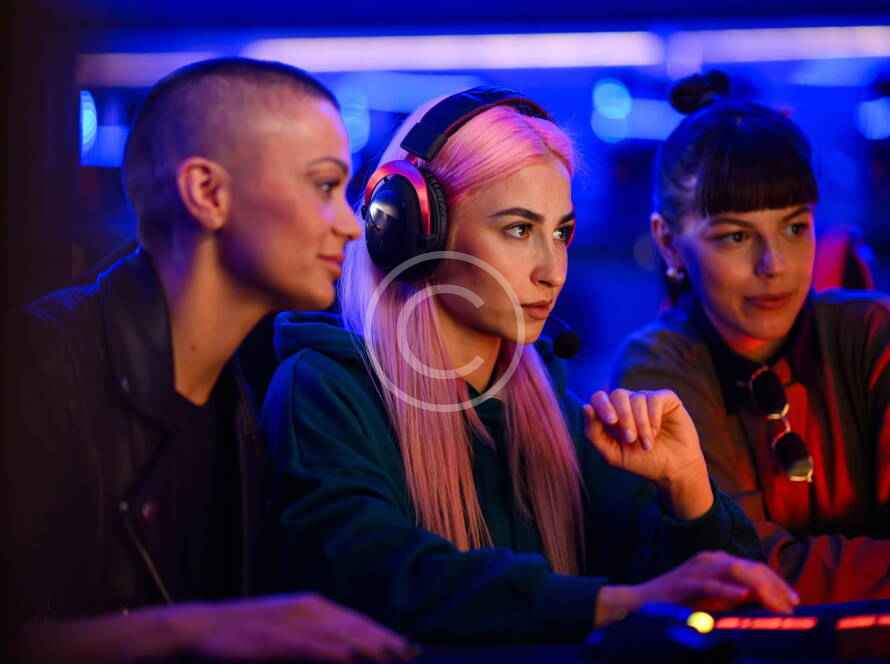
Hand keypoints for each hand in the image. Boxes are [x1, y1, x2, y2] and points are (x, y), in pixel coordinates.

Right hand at [179, 593, 417, 661]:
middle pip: (359, 628)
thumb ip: (311, 634)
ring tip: (397, 659)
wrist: (199, 628)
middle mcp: (309, 609)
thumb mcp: (282, 628)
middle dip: (388, 643)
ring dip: (374, 650)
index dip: (385, 634)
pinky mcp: (281, 639)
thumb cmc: (240, 635)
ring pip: (345, 638)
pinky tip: (355, 661)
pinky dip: (341, 656)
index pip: (358, 620)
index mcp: (311, 604)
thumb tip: (342, 649)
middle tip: (414, 655)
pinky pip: (318, 650)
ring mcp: (295, 623)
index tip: (410, 648)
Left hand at [584, 389, 711, 517]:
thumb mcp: (613, 453)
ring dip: (641, 424)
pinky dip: (654, 417)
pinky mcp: (666, 399)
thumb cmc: (641, 461)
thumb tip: (585, 407)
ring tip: (646, 444)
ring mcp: (646, 400)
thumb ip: (594, 433)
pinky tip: (657, 431)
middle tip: (630, 438)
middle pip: (618, 394)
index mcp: (612, 414)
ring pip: (637, 399)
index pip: (599, 398)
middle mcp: (628, 404)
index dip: (602, 405)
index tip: (611, 421)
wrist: (673, 470)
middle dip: (624, 417)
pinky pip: (654, 398)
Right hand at [596, 551, 799, 625]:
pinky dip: (726, 591)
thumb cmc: (678, 604)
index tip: (793, 601)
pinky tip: (741, 598)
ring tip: (776, 604)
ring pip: (735, 572)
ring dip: (760, 588)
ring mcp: (696, 570)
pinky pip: (709, 585)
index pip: (754, 567)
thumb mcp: (713, 598)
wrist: (640, 603)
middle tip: (791, 606)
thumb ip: (735, 596)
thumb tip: (764, 603)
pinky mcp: (684, 584)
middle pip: (750, 567)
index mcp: (717, 562)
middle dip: (774, 586)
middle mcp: (709, 560)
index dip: (777, 582)